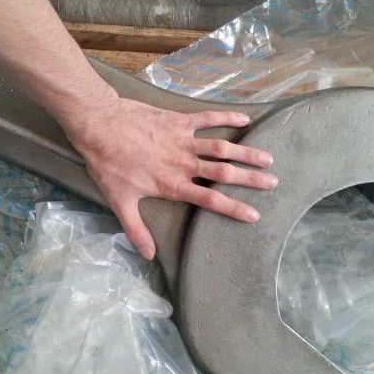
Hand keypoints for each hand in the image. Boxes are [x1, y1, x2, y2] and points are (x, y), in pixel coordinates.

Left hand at [66, 95, 276, 260]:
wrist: (99, 127)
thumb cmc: (108, 165)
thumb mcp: (120, 202)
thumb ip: (136, 230)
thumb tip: (148, 256)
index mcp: (173, 185)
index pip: (210, 200)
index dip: (234, 208)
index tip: (254, 215)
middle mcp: (184, 163)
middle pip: (224, 173)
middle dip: (251, 179)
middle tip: (273, 183)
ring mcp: (183, 140)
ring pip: (222, 148)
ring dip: (246, 153)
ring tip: (267, 158)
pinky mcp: (178, 120)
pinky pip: (207, 118)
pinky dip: (226, 117)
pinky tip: (244, 119)